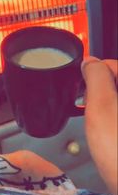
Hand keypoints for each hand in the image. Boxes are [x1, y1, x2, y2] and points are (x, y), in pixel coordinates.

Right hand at [81, 57, 116, 194]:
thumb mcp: (102, 105)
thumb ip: (96, 76)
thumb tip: (90, 61)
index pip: (115, 64)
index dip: (94, 73)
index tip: (81, 87)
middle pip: (117, 83)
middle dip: (101, 89)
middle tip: (86, 105)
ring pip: (117, 101)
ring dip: (106, 104)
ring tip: (96, 120)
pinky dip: (113, 119)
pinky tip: (108, 133)